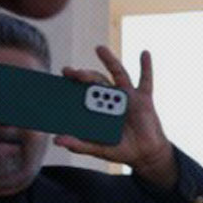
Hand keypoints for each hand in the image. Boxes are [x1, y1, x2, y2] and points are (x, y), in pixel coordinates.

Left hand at [55, 46, 176, 188]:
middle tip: (72, 73)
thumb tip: (56, 140)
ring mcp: (128, 96)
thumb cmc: (121, 149)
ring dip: (109, 60)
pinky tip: (144, 53)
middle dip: (84, 75)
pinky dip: (146, 67)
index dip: (72, 83)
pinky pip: (145, 80)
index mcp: (98, 107)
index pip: (82, 91)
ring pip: (118, 74)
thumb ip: (79, 144)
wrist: (146, 154)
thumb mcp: (99, 149)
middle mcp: (111, 97)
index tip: (61, 76)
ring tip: (99, 48)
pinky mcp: (144, 99)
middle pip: (97, 81)